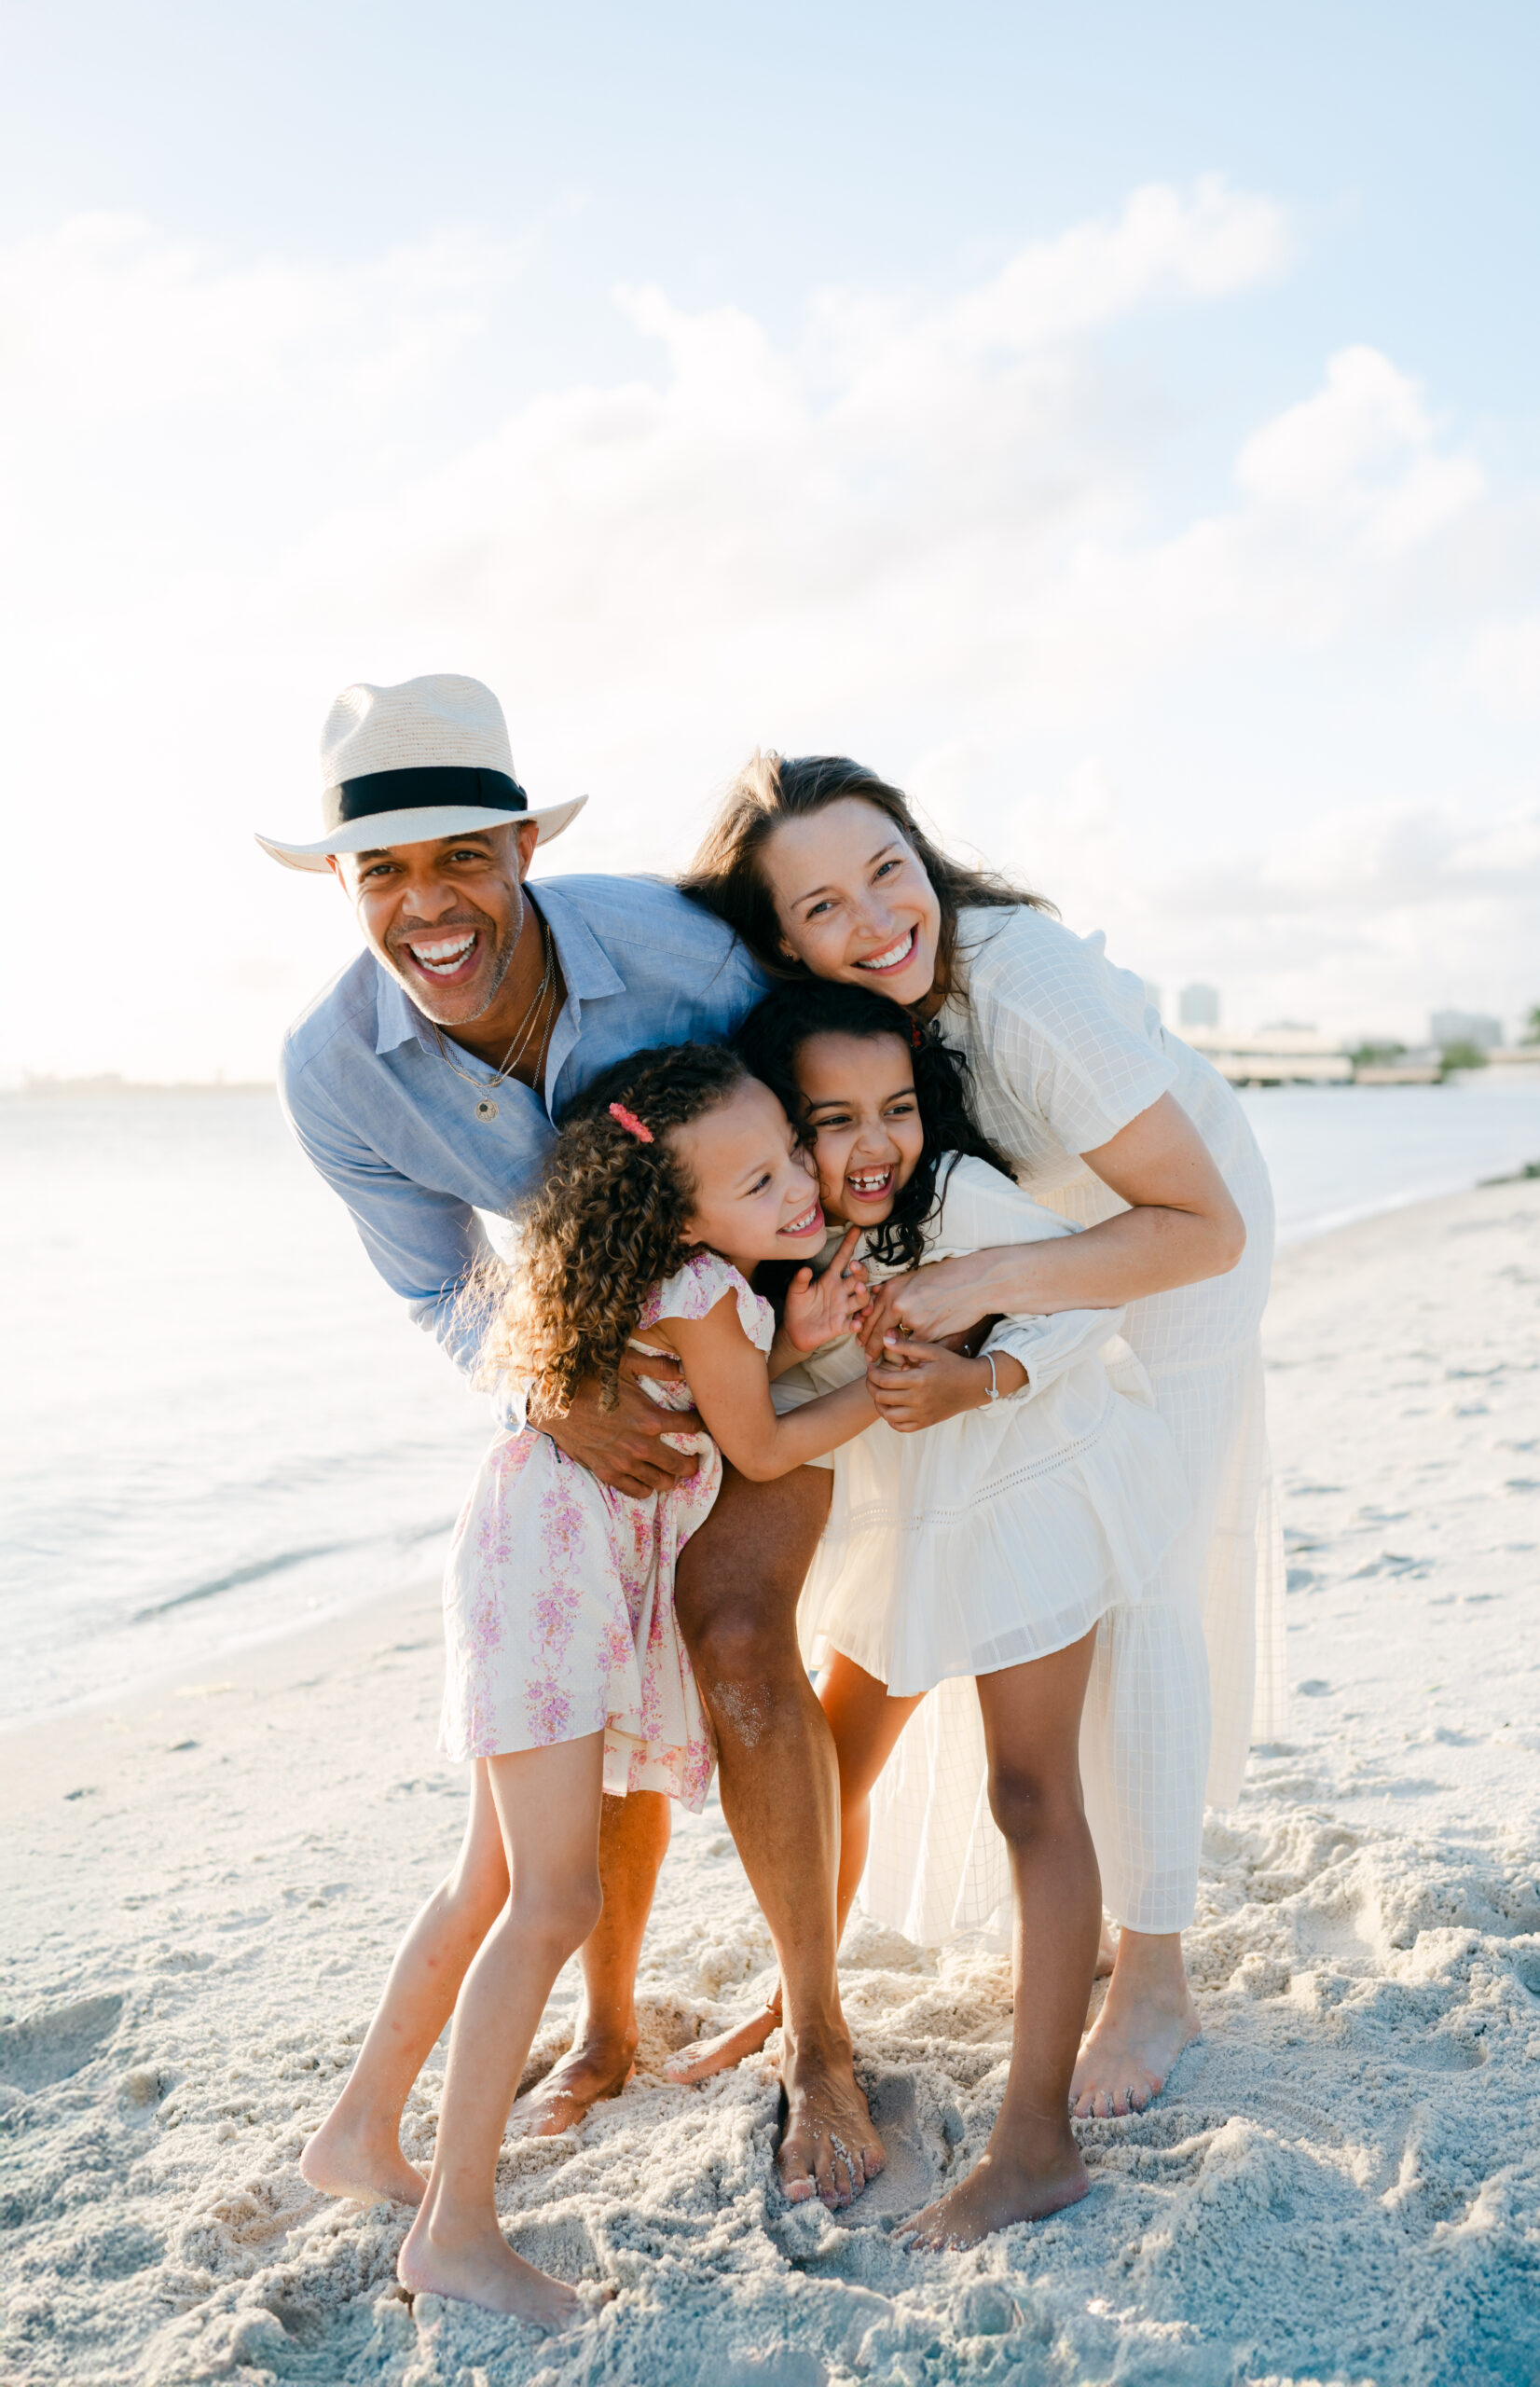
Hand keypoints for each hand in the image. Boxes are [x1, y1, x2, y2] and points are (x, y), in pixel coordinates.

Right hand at [534, 1358, 703, 1496]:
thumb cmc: (588, 1379)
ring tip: (672, 1470)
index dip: (700, 1425)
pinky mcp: (607, 1473)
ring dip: (672, 1477)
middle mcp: (641, 1446)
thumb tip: (684, 1369)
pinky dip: (647, 1487)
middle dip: (692, 1461)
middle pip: (682, 1464)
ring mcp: (624, 1463)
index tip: (699, 1424)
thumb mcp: (624, 1364)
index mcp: (650, 1418)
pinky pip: (637, 1491)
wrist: (551, 1403)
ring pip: (663, 1482)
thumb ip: (657, 1366)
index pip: (691, 1428)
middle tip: (693, 1457)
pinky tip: (649, 1478)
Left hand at [784, 1226, 869, 1352]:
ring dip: (863, 1294)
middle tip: (855, 1266)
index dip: (848, 1244)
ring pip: (860, 1299)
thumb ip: (799, 1280)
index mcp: (829, 1279)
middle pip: (857, 1277)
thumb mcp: (795, 1291)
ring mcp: (842, 1308)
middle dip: (860, 1271)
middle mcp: (840, 1292)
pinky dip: (856, 1324)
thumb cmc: (796, 1307)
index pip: (841, 1259)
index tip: (856, 1229)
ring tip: (860, 1289)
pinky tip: (855, 1323)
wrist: (794, 1332)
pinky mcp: (840, 1325)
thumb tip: (805, 1269)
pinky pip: (852, 1324)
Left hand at [859, 1254, 994, 1357]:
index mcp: (892, 1289)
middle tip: (869, 1359)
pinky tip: (906, 1364)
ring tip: (885, 1364)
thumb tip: (877, 1299)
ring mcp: (911, 1319)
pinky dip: (909, 1357)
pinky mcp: (927, 1332)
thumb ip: (895, 1292)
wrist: (974, 1282)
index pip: (871, 1315)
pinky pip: (912, 1350)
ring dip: (889, 1355)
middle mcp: (897, 1303)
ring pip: (893, 1344)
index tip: (862, 1342)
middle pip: (877, 1331)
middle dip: (871, 1347)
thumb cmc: (947, 1277)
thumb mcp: (915, 1278)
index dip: (865, 1331)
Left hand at [866, 1336, 990, 1431]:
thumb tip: (884, 1340)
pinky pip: (900, 1427)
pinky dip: (891, 1419)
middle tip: (872, 1378)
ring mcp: (922, 1414)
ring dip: (879, 1404)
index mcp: (919, 1380)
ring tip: (881, 1393)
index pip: (883, 1380)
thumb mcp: (932, 1351)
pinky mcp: (925, 1423)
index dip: (872, 1373)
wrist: (974, 1385)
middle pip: (881, 1398)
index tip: (872, 1366)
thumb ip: (907, 1346)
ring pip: (888, 1415)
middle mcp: (919, 1400)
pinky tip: (892, 1406)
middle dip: (871, 1386)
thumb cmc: (952, 1364)